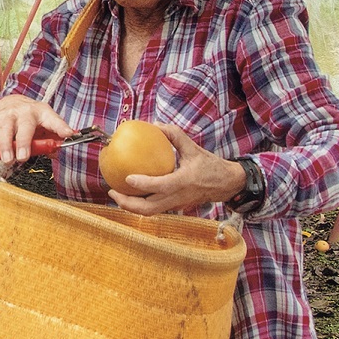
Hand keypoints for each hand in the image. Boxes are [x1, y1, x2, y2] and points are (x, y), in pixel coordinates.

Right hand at [0, 95, 76, 166]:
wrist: (12, 102)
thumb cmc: (32, 118)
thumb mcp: (46, 124)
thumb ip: (54, 138)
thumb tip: (59, 150)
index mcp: (41, 113)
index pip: (53, 120)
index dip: (61, 127)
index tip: (68, 134)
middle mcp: (24, 113)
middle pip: (24, 127)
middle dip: (23, 143)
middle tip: (22, 158)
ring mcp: (7, 117)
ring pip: (5, 130)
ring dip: (4, 146)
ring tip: (6, 159)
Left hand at [106, 122, 244, 215]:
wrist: (225, 185)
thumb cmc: (209, 165)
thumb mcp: (193, 147)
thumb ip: (174, 134)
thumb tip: (155, 125)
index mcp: (184, 182)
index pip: (161, 186)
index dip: (143, 184)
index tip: (127, 178)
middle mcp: (178, 197)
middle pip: (149, 209)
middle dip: (127, 203)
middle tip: (112, 190)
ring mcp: (176, 205)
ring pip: (149, 213)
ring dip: (130, 206)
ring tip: (116, 194)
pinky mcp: (174, 207)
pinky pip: (153, 209)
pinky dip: (139, 205)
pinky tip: (129, 193)